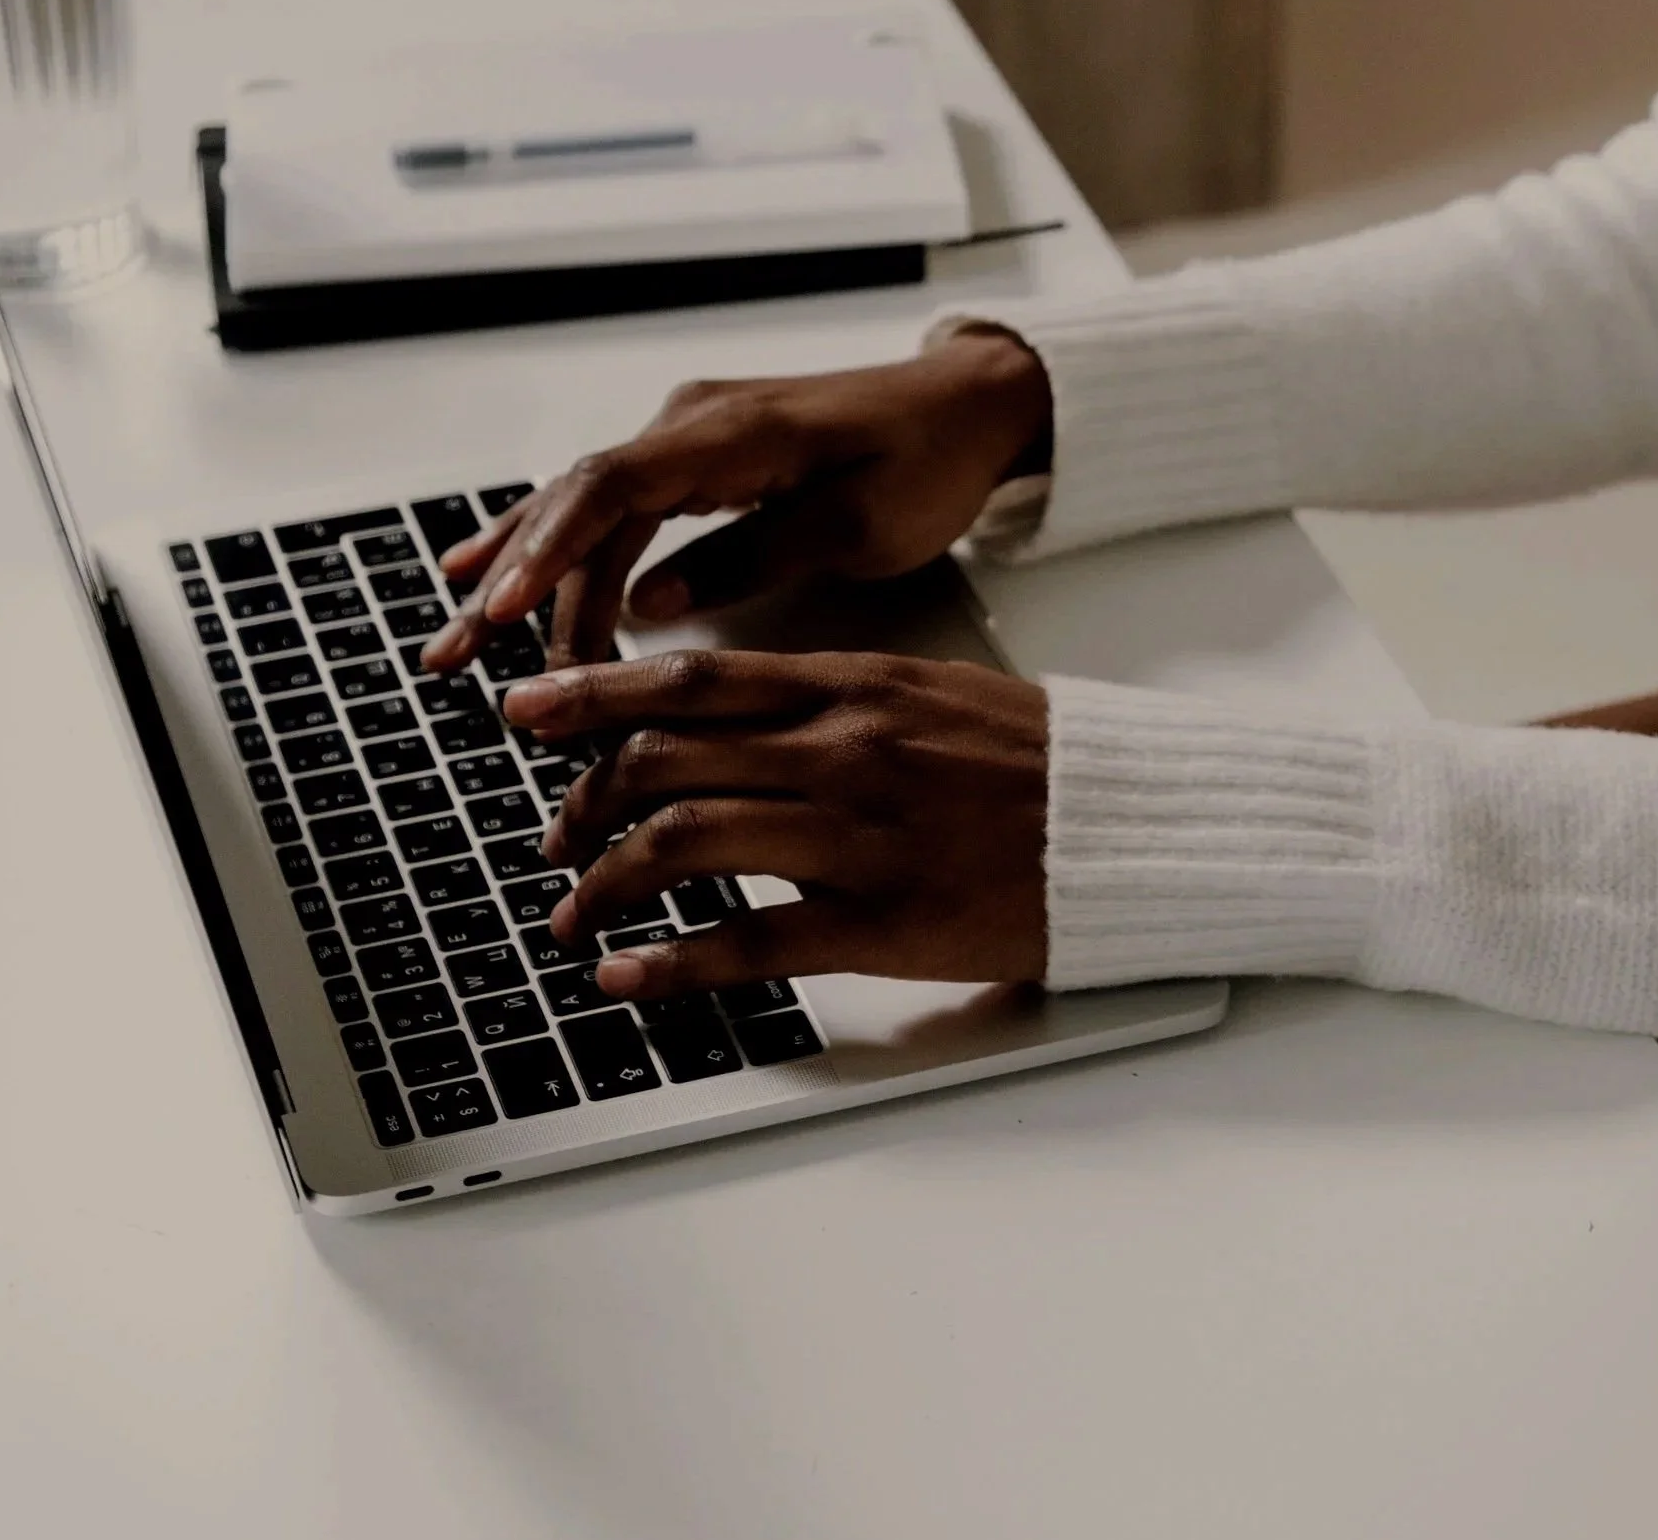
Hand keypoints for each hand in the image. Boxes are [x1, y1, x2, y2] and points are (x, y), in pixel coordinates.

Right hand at [421, 327, 1050, 672]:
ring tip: (453, 643)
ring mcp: (686, 438)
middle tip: (457, 660)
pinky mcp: (692, 459)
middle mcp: (692, 424)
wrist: (965, 407)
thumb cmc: (926, 459)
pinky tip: (482, 572)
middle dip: (513, 586)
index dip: (549, 551)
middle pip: (576, 505)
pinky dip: (545, 543)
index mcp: (732, 432)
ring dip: (517, 577)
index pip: (612, 488)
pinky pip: (603, 504)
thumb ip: (753, 555)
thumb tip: (649, 604)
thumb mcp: (859, 522)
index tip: (503, 610)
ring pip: (578, 509)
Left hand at [499, 650, 1048, 998]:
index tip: (528, 707)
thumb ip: (829, 698)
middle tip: (554, 835)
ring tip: (574, 914)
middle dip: (585, 800)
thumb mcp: (926, 693)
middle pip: (665, 758)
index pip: (690, 679)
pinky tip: (626, 977)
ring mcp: (855, 836)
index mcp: (850, 688)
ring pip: (685, 843)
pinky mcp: (879, 923)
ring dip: (606, 883)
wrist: (1129, 825)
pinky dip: (669, 964)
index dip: (593, 693)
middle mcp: (839, 751)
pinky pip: (748, 943)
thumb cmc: (1033, 764)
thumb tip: (738, 710)